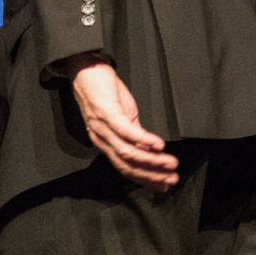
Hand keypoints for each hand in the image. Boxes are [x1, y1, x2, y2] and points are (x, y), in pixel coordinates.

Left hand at [67, 57, 178, 189]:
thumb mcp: (123, 117)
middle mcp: (101, 139)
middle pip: (127, 166)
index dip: (145, 179)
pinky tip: (158, 144)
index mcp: (105, 142)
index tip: (163, 186)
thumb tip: (150, 151)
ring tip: (170, 164)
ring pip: (127, 153)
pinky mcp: (107, 112)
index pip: (125, 168)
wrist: (85, 69)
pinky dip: (144, 140)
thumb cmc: (103, 91)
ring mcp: (103, 127)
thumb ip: (135, 136)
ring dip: (152, 162)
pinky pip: (126, 131)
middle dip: (152, 176)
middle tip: (171, 180)